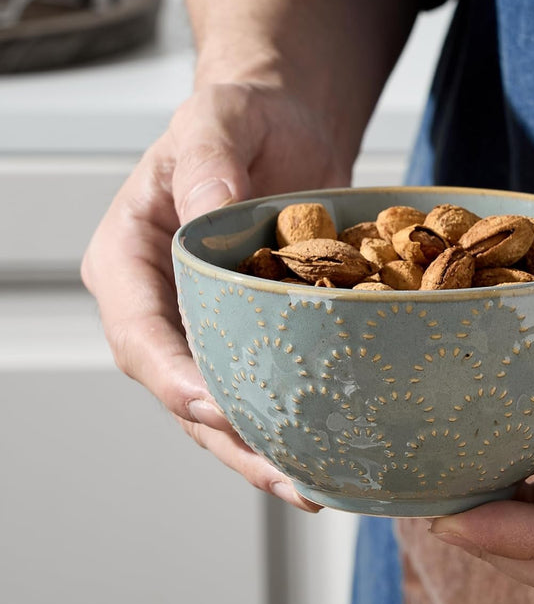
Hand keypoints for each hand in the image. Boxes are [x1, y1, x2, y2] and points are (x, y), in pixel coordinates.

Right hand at [82, 82, 352, 510]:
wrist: (286, 123)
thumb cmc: (240, 116)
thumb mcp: (218, 120)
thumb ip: (209, 159)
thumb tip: (209, 204)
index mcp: (131, 259)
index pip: (139, 333)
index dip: (174, 378)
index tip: (217, 412)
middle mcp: (164, 305)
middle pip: (183, 388)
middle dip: (231, 439)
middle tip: (285, 477)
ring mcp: (210, 324)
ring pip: (227, 402)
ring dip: (266, 448)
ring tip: (314, 487)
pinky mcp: (256, 330)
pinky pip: (269, 382)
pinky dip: (295, 418)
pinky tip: (331, 449)